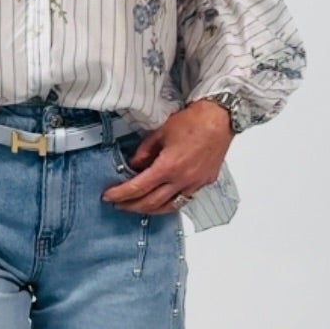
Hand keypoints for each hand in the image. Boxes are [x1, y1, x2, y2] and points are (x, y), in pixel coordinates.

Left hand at [101, 99, 231, 214]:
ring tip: (137, 206)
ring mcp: (195, 184)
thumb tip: (134, 165)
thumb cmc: (193, 121)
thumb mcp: (160, 133)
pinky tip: (161, 201)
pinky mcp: (204, 183)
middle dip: (131, 206)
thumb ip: (144, 152)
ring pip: (168, 207)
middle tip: (119, 204)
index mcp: (168, 167)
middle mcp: (182, 180)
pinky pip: (183, 200)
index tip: (109, 197)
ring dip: (149, 209)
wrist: (219, 118)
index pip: (138, 188)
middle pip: (151, 203)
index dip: (120, 194)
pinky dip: (169, 203)